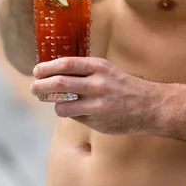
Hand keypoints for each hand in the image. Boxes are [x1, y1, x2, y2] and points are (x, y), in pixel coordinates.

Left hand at [31, 57, 158, 135]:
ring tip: (52, 101)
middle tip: (35, 88)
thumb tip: (54, 72)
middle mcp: (97, 84)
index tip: (37, 71)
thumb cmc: (125, 86)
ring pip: (61, 105)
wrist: (150, 106)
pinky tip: (75, 110)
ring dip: (53, 104)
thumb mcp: (107, 70)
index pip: (66, 64)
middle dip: (41, 86)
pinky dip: (70, 113)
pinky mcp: (97, 121)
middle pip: (59, 84)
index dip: (47, 67)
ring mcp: (97, 104)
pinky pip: (74, 117)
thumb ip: (85, 70)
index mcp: (99, 67)